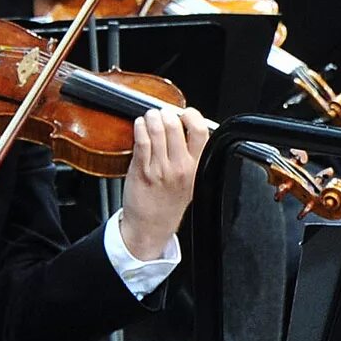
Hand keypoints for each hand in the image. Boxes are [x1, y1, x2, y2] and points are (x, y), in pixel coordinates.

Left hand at [117, 104, 212, 259]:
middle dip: (166, 114)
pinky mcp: (141, 170)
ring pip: (157, 130)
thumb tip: (185, 127)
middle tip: (162, 113)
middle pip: (175, 126)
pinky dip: (140, 128)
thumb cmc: (169, 203)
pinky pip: (141, 142)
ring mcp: (160, 168)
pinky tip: (140, 125)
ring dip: (151, 118)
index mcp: (196, 167)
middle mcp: (180, 167)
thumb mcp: (192, 180)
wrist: (151, 227)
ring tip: (150, 117)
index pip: (200, 131)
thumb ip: (192, 156)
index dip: (192, 116)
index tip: (184, 113)